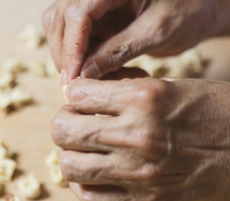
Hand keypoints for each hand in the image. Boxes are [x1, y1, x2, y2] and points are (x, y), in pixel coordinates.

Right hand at [43, 0, 220, 83]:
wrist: (197, 8)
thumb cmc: (186, 12)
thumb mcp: (156, 33)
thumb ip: (117, 52)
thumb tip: (82, 75)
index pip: (78, 9)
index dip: (71, 46)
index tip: (73, 77)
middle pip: (60, 16)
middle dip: (66, 53)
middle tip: (76, 84)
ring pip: (62, 28)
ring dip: (73, 58)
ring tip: (99, 79)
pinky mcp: (95, 13)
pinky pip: (76, 38)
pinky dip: (85, 59)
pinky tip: (106, 72)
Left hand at [52, 77, 229, 200]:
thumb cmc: (214, 112)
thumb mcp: (171, 87)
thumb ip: (124, 93)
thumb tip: (84, 97)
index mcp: (144, 98)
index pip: (77, 93)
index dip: (75, 92)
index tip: (82, 96)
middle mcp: (137, 135)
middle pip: (63, 129)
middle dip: (64, 121)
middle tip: (76, 120)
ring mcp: (140, 173)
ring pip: (69, 165)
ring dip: (70, 152)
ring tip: (84, 147)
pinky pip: (90, 197)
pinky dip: (84, 183)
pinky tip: (96, 173)